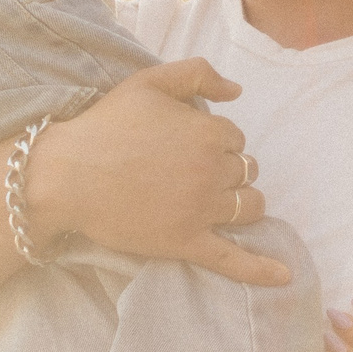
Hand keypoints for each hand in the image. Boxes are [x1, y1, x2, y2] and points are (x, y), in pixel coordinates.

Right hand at [30, 58, 287, 286]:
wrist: (67, 175)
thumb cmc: (105, 125)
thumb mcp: (150, 81)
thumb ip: (198, 74)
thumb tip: (237, 91)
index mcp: (210, 132)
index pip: (235, 138)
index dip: (213, 140)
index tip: (184, 144)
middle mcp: (214, 171)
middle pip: (245, 171)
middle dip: (226, 170)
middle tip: (189, 172)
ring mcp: (203, 210)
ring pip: (249, 206)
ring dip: (241, 202)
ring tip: (215, 201)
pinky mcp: (188, 242)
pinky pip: (234, 260)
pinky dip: (262, 270)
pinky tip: (285, 277)